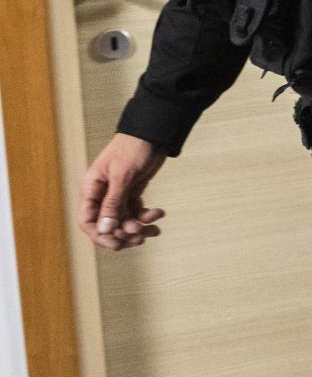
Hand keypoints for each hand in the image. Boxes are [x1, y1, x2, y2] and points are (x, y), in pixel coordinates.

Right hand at [78, 133, 166, 250]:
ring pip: (124, 221)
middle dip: (124, 233)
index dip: (100, 235)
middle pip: (107, 225)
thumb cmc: (133, 147)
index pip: (88, 221)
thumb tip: (105, 229)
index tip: (118, 243)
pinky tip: (159, 213)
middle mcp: (102, 194)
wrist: (153, 133)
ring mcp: (118, 194)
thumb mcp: (122, 175)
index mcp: (92, 189)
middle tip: (140, 236)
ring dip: (139, 227)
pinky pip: (136, 212)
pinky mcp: (133, 192)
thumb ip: (113, 202)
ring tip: (154, 228)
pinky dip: (147, 217)